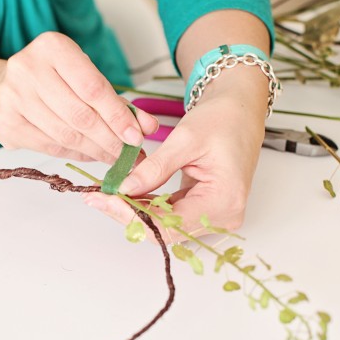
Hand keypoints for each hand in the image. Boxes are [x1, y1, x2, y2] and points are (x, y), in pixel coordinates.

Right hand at [0, 32, 157, 162]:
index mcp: (52, 47)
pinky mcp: (5, 122)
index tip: (137, 137)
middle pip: (80, 115)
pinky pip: (50, 146)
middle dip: (111, 140)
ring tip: (115, 158)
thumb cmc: (53, 80)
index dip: (118, 116)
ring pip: (66, 134)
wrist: (3, 87)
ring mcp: (12, 96)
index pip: (93, 87)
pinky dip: (76, 154)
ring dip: (96, 151)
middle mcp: (27, 68)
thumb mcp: (84, 76)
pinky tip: (91, 155)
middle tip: (131, 156)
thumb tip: (148, 127)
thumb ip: (115, 100)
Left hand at [83, 81, 266, 237]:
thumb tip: (124, 188)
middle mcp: (224, 215)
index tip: (105, 198)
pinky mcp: (207, 208)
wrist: (240, 110)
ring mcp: (217, 215)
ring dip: (137, 211)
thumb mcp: (185, 139)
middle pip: (168, 230)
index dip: (133, 215)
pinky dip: (150, 206)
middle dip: (131, 215)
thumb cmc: (223, 119)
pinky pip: (173, 215)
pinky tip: (128, 192)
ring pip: (167, 225)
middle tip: (99, 197)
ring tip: (109, 193)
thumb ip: (154, 168)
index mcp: (224, 200)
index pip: (170, 223)